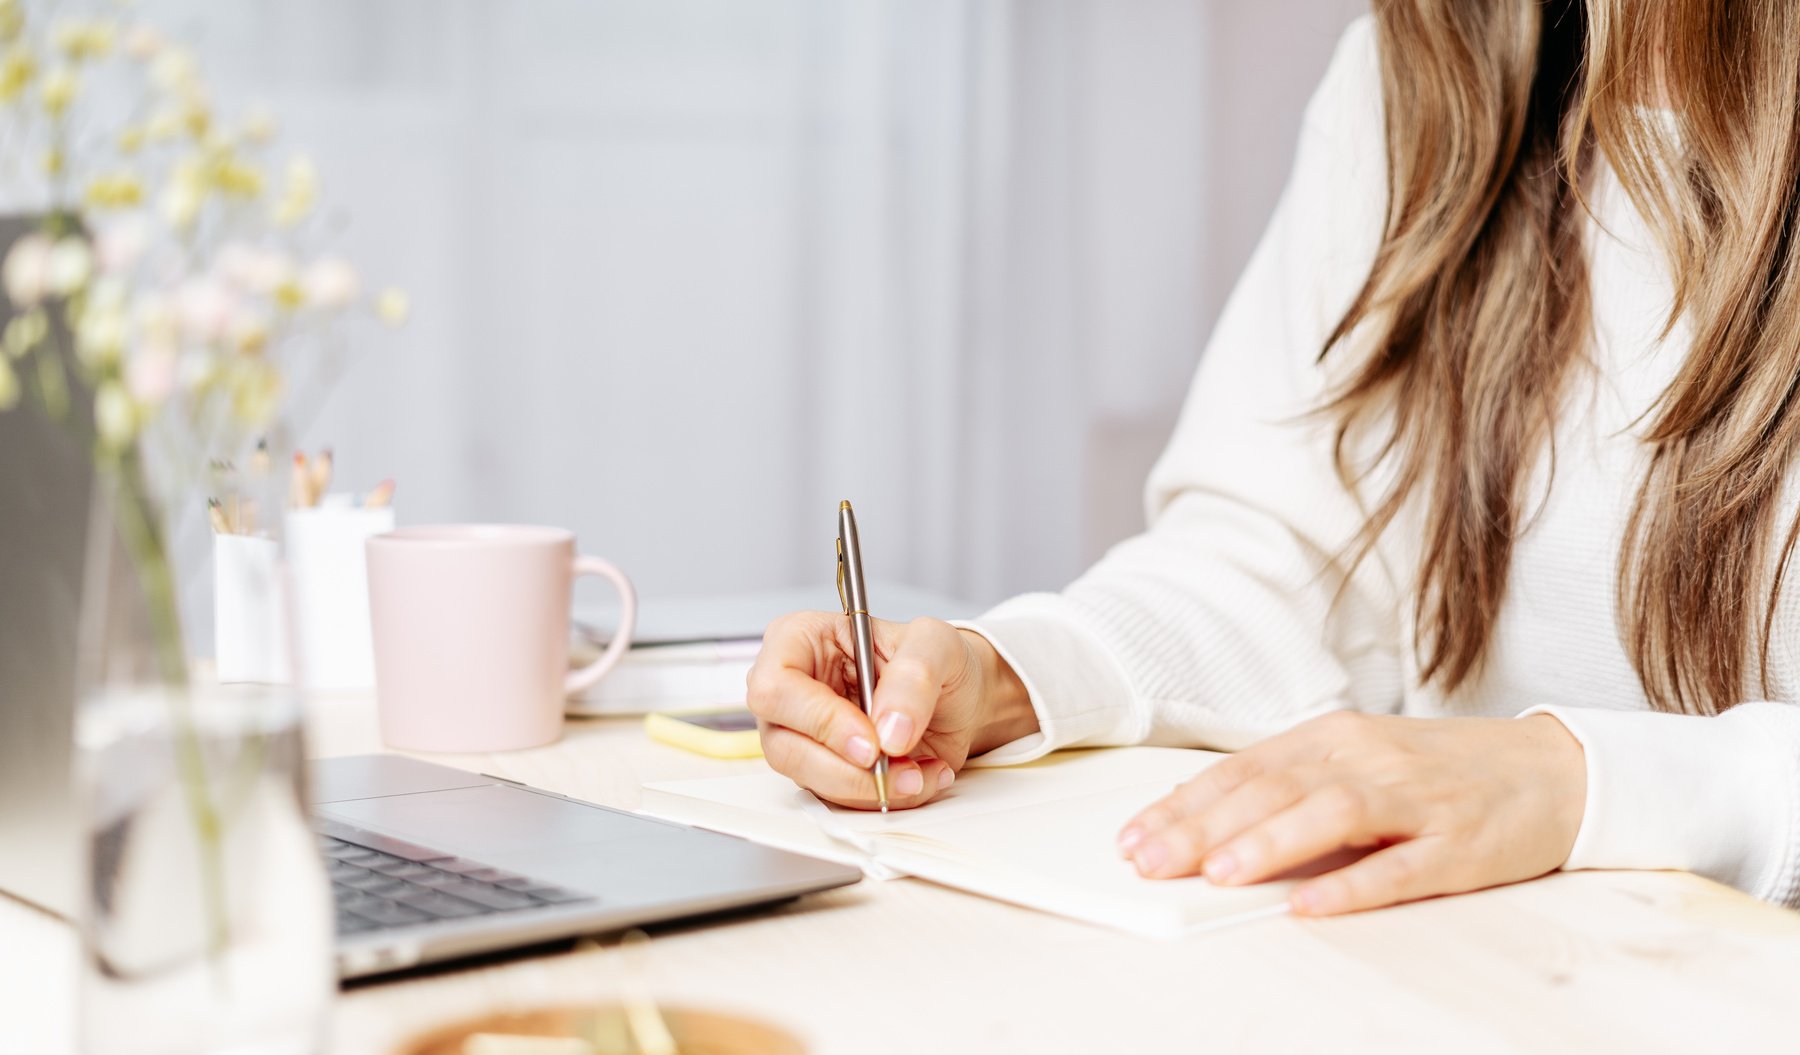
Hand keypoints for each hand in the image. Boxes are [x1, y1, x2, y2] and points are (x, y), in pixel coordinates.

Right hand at [746, 612, 1037, 809]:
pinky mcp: (825, 771)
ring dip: (870, 787)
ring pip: (809, 780)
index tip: (871, 741)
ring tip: (919, 771)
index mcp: (799, 641)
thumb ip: (913, 676)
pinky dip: (885, 796)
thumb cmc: (937, 659)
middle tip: (896, 765)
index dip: (819, 720)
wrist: (960, 698)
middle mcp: (791, 692)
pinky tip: (920, 776)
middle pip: (783, 745)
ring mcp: (803, 736)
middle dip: (845, 767)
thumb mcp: (937, 645)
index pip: (776, 687)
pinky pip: (840, 799)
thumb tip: (887, 729)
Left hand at [1116, 711, 1585, 914]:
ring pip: (1333, 815)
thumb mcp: (1356, 762)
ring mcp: (1417, 800)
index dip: (1186, 803)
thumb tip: (1202, 823)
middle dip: (1206, 827)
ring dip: (1272, 844)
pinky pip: (1403, 867)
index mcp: (1334, 738)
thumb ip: (1288, 789)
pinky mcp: (1461, 844)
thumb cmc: (1436, 771)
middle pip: (1276, 790)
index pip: (1244, 770)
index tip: (1134, 836)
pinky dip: (1356, 886)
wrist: (1553, 769)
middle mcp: (1369, 758)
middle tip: (1152, 859)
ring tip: (1220, 873)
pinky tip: (1313, 904)